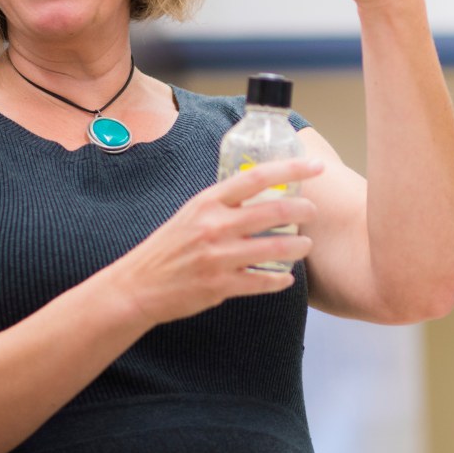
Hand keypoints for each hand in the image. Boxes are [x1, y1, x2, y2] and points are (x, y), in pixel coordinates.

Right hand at [116, 158, 322, 325]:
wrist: (138, 285)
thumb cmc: (168, 247)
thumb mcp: (192, 213)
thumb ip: (224, 204)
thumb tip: (260, 192)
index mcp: (208, 202)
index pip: (256, 177)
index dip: (290, 169)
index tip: (315, 166)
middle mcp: (214, 226)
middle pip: (272, 211)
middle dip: (302, 210)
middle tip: (314, 211)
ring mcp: (218, 257)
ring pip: (273, 248)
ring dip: (297, 247)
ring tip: (306, 245)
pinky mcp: (220, 286)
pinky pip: (261, 281)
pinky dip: (278, 280)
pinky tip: (286, 278)